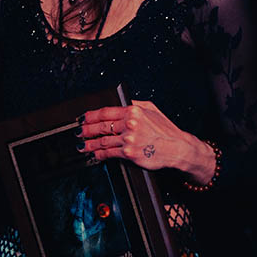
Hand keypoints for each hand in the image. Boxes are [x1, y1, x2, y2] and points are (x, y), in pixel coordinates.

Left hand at [76, 100, 214, 179]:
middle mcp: (130, 123)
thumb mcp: (152, 109)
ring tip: (82, 145)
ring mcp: (129, 139)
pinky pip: (109, 153)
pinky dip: (99, 154)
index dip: (91, 115)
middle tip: (78, 132)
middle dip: (86, 129)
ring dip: (89, 143)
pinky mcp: (129, 153)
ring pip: (103, 141)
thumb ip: (134, 104)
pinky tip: (94, 154)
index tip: (83, 118)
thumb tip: (121, 102)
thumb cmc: (167, 130)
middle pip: (101, 126)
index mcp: (133, 111)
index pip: (105, 112)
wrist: (178, 148)